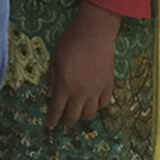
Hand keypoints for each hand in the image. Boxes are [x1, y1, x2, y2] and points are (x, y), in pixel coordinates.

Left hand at [47, 2, 121, 127]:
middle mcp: (81, 92)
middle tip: (64, 123)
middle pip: (74, 115)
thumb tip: (50, 95)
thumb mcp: (54, 59)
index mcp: (65, 86)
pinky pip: (104, 103)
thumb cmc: (70, 42)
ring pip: (91, 113)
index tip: (50, 126)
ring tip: (78, 113)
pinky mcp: (109, 85)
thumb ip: (53, 79)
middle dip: (67, 121)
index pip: (57, 109)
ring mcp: (97, 90)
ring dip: (82, 116)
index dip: (53, 119)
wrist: (94, 33)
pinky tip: (94, 104)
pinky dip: (98, 106)